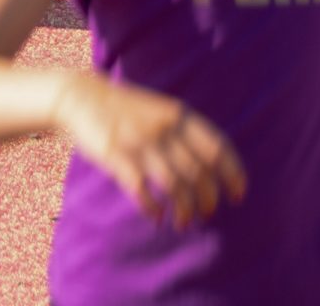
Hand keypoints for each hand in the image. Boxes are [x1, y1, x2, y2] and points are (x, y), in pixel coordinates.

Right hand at [55, 72, 245, 227]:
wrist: (81, 96)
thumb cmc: (127, 109)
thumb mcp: (161, 108)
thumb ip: (185, 130)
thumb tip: (217, 166)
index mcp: (177, 113)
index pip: (217, 147)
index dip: (233, 174)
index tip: (238, 196)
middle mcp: (162, 127)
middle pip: (199, 172)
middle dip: (208, 199)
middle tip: (207, 213)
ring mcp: (140, 141)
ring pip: (175, 186)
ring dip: (184, 211)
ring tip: (183, 223)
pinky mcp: (117, 156)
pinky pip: (142, 190)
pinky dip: (153, 209)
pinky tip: (155, 216)